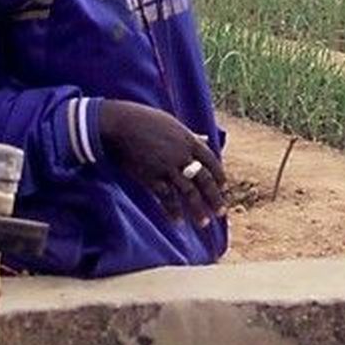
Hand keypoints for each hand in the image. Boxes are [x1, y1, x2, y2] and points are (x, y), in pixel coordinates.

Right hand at [98, 100, 225, 227]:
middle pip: (204, 179)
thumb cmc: (145, 121)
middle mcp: (182, 155)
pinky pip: (166, 197)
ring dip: (198, 209)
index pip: (211, 160)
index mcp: (189, 140)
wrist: (121, 124)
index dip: (219, 175)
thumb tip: (205, 137)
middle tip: (221, 212)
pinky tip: (178, 222)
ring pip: (189, 192)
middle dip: (215, 197)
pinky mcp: (151, 177)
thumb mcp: (173, 124)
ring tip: (204, 223)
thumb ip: (190, 135)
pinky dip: (173, 211)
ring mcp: (167, 167)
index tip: (223, 187)